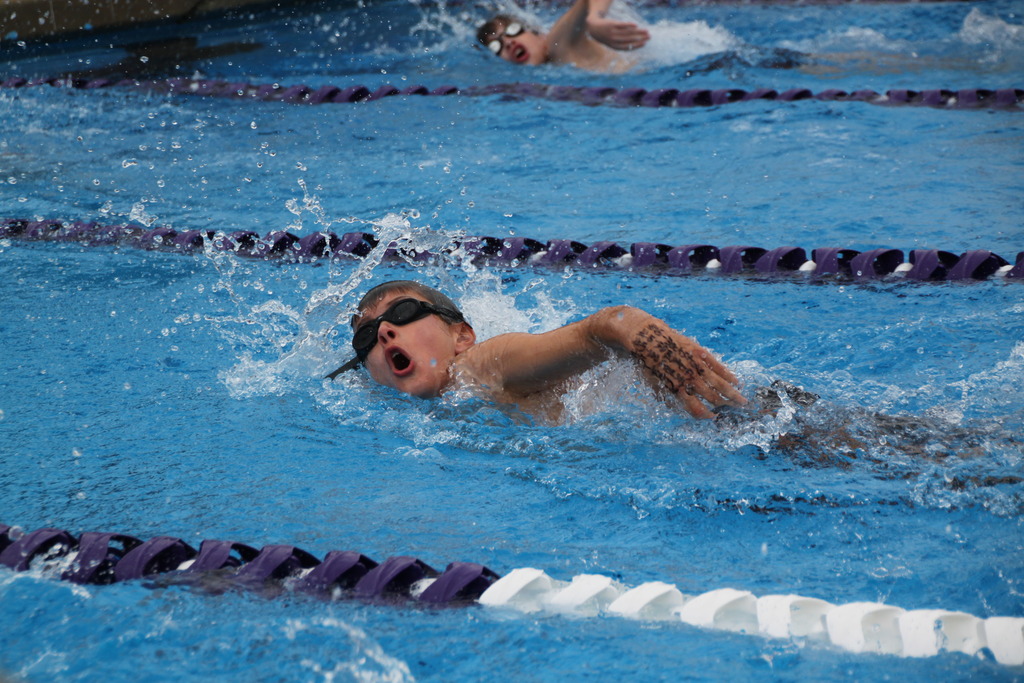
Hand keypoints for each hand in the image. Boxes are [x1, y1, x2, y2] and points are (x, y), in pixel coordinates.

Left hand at [587, 16, 649, 50]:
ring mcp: (612, 32)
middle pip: (629, 39)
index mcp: (614, 46)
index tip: (644, 43)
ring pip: (628, 32)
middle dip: (640, 38)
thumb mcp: (612, 42)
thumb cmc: (606, 36)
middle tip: (648, 36)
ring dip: (638, 31)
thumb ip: (621, 43)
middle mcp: (614, 40)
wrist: (594, 28)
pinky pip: (622, 25)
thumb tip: (635, 43)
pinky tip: (636, 25)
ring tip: (646, 30)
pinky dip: (629, 25)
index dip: (636, 46)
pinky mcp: (612, 24)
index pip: (627, 47)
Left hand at [631, 323, 746, 418]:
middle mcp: (690, 380)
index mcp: (678, 389)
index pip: (697, 408)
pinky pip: (719, 367)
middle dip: (725, 406)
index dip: (706, 415)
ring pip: (720, 384)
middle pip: (713, 397)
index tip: (714, 417)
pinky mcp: (701, 353)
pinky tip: (737, 382)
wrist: (647, 338)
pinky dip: (729, 376)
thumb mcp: (653, 384)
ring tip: (742, 401)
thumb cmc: (647, 362)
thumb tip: (676, 410)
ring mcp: (697, 366)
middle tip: (736, 410)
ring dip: (733, 394)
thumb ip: (666, 397)